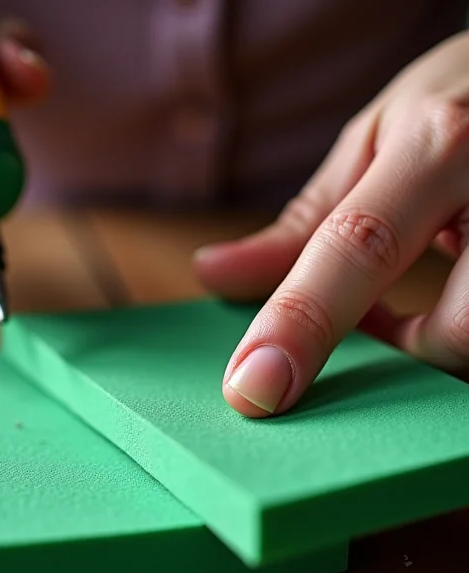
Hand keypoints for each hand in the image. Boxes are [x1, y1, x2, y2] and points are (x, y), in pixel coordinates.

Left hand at [194, 31, 468, 416]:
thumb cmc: (461, 101)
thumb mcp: (377, 143)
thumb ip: (303, 224)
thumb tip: (212, 275)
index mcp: (442, 146)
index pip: (358, 248)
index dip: (301, 323)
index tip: (253, 389)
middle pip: (459, 327)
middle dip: (411, 346)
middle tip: (380, 318)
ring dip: (443, 342)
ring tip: (417, 302)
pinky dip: (466, 333)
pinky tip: (454, 299)